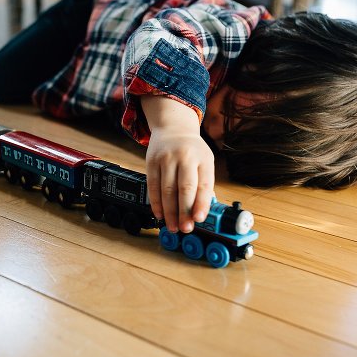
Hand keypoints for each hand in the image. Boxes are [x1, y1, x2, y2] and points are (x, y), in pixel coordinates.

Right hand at [142, 95, 214, 232]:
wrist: (172, 128)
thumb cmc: (192, 150)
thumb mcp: (204, 161)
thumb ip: (204, 184)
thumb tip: (201, 211)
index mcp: (203, 159)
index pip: (204, 184)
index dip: (201, 203)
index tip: (199, 219)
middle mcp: (185, 157)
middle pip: (184, 188)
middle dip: (184, 212)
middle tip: (185, 228)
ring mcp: (166, 159)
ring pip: (167, 190)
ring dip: (169, 212)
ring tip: (173, 226)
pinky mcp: (151, 162)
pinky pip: (153, 186)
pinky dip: (156, 203)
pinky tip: (159, 214)